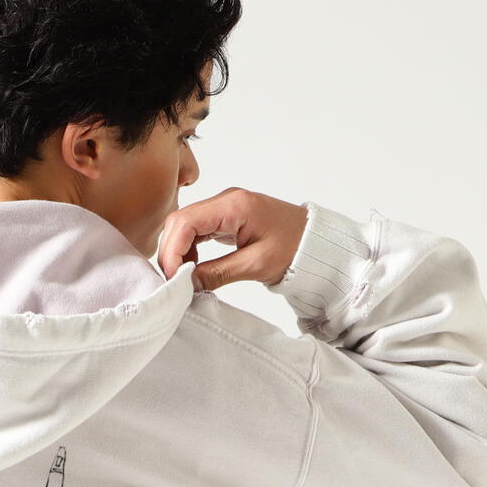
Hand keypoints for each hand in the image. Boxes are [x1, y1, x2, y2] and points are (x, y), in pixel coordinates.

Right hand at [157, 188, 309, 292]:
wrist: (315, 244)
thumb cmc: (295, 249)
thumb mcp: (255, 265)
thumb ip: (217, 273)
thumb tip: (186, 285)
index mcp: (234, 206)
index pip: (184, 222)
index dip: (172, 251)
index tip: (173, 278)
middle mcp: (225, 201)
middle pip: (179, 221)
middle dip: (171, 253)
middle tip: (175, 282)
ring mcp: (224, 208)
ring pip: (184, 226)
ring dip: (178, 252)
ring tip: (184, 278)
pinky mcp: (225, 219)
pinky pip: (196, 230)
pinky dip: (188, 250)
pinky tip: (194, 268)